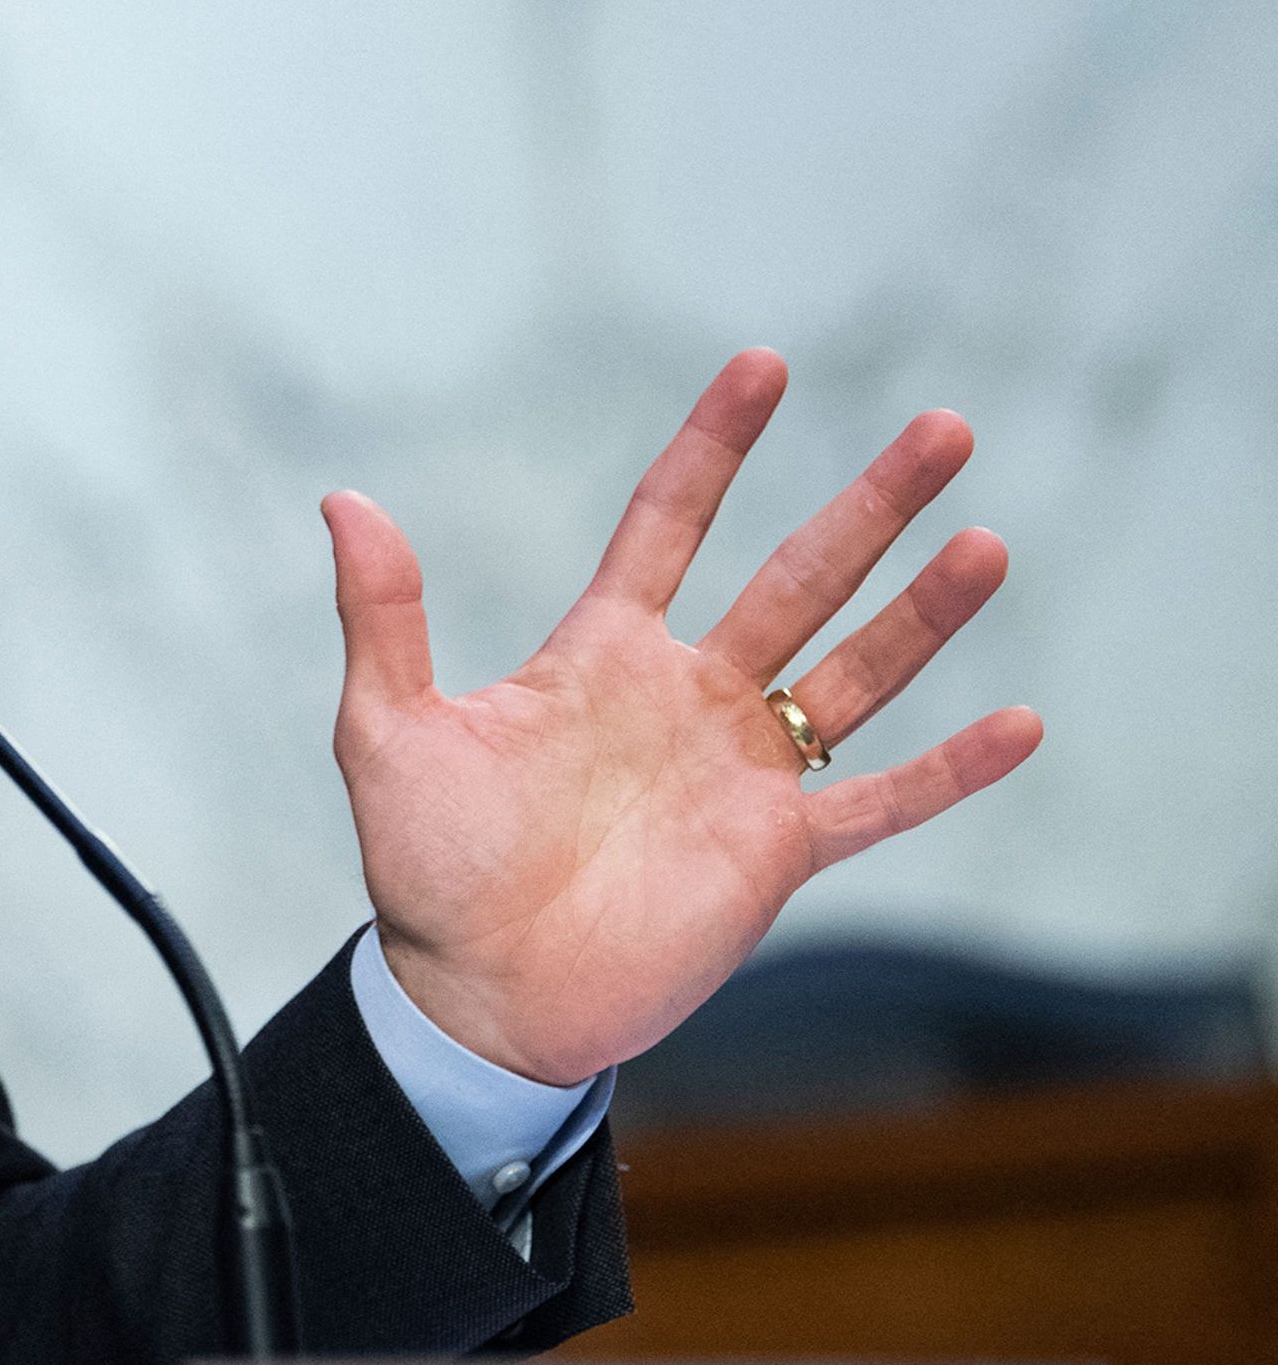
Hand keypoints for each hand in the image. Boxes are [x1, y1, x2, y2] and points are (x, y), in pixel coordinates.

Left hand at [325, 350, 1039, 1087]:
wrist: (476, 1000)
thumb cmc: (428, 869)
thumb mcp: (389, 731)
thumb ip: (382, 617)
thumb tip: (341, 499)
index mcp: (601, 654)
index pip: (670, 521)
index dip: (715, 444)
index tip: (765, 364)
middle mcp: (686, 697)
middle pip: (797, 577)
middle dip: (868, 505)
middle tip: (944, 429)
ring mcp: (740, 772)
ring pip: (855, 673)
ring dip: (923, 613)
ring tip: (988, 541)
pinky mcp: (776, 855)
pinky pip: (880, 805)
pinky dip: (950, 771)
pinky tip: (1023, 723)